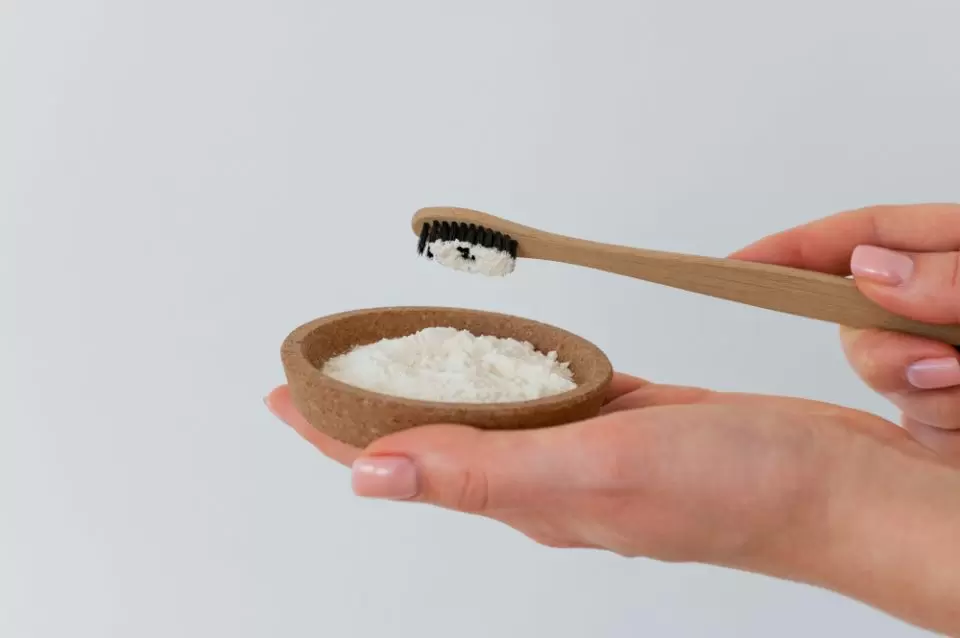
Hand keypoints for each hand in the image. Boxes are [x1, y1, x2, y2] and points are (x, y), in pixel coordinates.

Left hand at [265, 376, 959, 633]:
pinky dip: (511, 370)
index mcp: (521, 493)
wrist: (828, 483)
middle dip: (368, 404)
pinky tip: (502, 355)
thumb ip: (483, 470)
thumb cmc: (730, 490)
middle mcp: (542, 476)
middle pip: (430, 435)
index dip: (332, 428)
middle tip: (324, 368)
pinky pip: (548, 393)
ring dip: (433, 385)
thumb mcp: (592, 471)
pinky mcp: (623, 422)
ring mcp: (584, 449)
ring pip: (486, 413)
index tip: (284, 389)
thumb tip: (371, 472)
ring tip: (393, 356)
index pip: (399, 458)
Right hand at [731, 203, 959, 461]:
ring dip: (921, 385)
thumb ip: (955, 275)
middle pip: (863, 311)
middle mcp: (941, 305)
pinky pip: (919, 420)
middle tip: (932, 362)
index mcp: (957, 250)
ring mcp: (946, 358)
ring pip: (888, 370)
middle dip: (878, 342)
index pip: (863, 236)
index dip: (796, 248)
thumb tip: (869, 270)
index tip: (735, 265)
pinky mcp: (949, 419)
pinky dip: (939, 420)